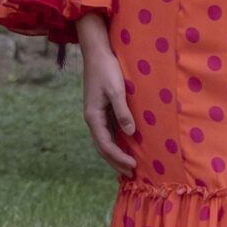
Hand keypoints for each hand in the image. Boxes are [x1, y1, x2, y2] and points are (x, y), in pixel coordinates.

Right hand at [77, 14, 134, 172]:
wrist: (97, 52)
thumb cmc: (107, 69)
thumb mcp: (116, 90)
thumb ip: (123, 112)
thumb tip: (130, 134)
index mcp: (93, 117)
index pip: (106, 145)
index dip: (119, 157)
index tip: (133, 165)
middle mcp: (92, 119)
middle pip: (103, 147)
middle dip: (116, 162)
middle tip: (131, 174)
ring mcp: (96, 115)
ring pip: (104, 141)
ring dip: (115, 154)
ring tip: (128, 166)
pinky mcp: (101, 109)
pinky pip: (108, 131)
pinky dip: (115, 142)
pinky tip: (125, 145)